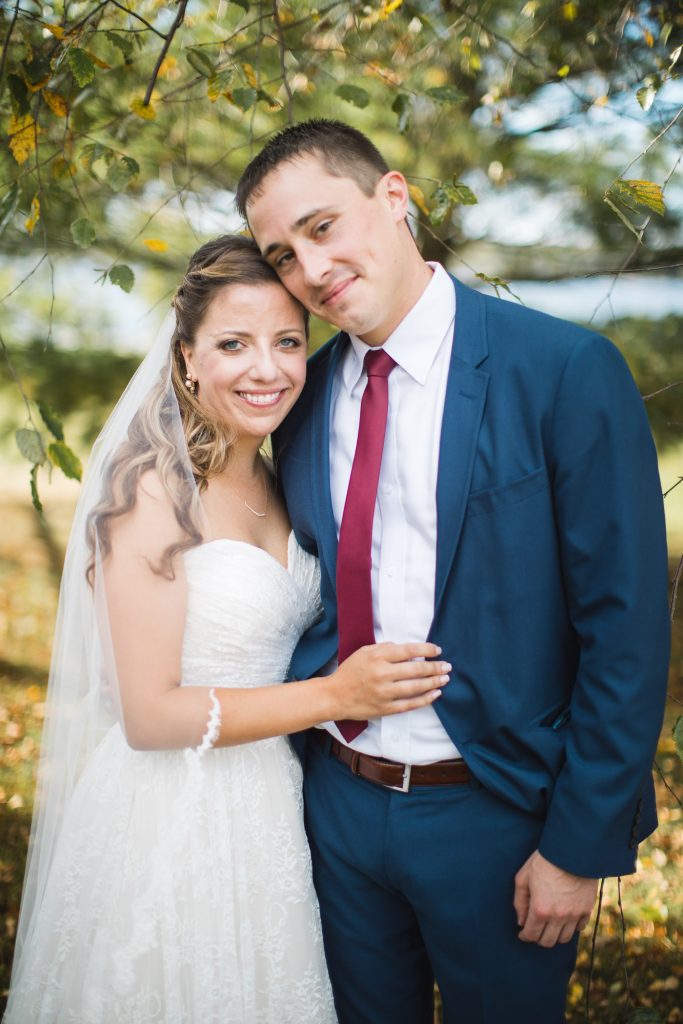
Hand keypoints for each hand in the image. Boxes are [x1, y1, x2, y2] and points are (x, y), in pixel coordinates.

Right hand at [329, 642, 448, 720]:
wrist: (335, 696)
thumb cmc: (350, 671)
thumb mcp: (364, 652)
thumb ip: (385, 648)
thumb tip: (407, 649)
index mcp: (377, 657)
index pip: (408, 651)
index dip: (426, 650)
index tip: (437, 650)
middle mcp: (382, 674)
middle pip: (416, 669)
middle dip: (435, 667)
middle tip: (447, 666)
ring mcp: (385, 693)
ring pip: (416, 687)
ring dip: (434, 682)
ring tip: (445, 678)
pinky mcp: (386, 708)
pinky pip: (410, 704)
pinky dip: (425, 699)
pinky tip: (435, 693)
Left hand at [514, 850, 597, 946]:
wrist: (571, 851)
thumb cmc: (544, 861)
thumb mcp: (523, 877)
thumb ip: (519, 902)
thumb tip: (520, 921)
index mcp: (540, 909)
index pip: (531, 935)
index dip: (524, 936)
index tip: (522, 934)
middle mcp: (558, 916)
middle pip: (548, 941)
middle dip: (538, 938)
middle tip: (535, 930)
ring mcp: (574, 914)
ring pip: (564, 939)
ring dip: (555, 935)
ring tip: (550, 926)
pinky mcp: (587, 909)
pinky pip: (579, 928)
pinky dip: (571, 928)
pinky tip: (565, 920)